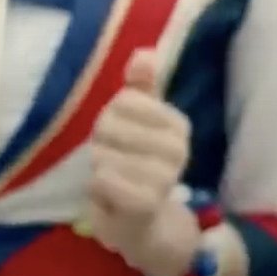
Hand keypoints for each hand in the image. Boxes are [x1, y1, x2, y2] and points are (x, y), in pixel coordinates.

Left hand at [85, 52, 197, 275]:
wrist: (144, 224)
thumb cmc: (136, 170)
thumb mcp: (140, 127)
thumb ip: (142, 89)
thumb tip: (144, 51)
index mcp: (178, 125)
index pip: (124, 101)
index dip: (110, 118)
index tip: (121, 138)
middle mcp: (179, 148)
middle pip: (110, 124)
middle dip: (101, 144)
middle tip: (114, 162)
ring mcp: (165, 176)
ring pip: (104, 153)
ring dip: (98, 168)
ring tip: (113, 180)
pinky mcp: (146, 201)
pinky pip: (104, 179)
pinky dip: (97, 186)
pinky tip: (109, 195)